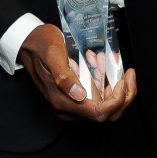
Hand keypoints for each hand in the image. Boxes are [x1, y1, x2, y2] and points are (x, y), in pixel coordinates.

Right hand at [16, 23, 135, 122]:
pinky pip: (98, 97)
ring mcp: (71, 104)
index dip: (117, 101)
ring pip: (104, 107)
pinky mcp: (75, 97)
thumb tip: (78, 94)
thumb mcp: (52, 54)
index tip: (124, 80)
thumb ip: (63, 75)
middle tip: (128, 74)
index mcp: (62, 101)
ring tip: (111, 64)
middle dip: (123, 96)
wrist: (28, 43)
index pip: (99, 113)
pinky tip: (102, 65)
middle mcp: (67, 108)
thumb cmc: (40, 45)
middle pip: (106, 114)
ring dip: (115, 88)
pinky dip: (106, 83)